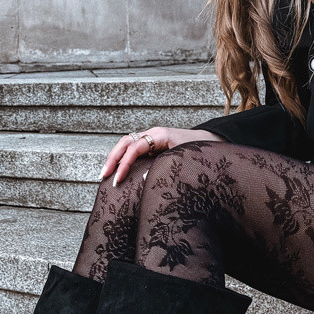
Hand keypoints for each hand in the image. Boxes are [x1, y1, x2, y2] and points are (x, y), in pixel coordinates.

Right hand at [99, 128, 225, 185]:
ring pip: (126, 144)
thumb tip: (144, 179)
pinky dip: (123, 159)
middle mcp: (152, 134)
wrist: (209, 142)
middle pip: (125, 142)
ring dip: (115, 158)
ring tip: (105, 174)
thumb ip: (166, 167)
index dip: (125, 164)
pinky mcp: (152, 145)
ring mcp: (151, 138)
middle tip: (104, 176)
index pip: (135, 147)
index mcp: (160, 135)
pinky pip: (132, 149)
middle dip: (113, 159)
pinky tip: (117, 171)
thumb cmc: (198, 150)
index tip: (118, 179)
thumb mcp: (183, 159)